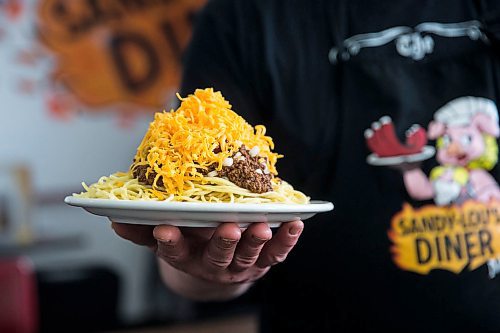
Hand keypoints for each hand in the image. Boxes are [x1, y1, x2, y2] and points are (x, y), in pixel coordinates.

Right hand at [111, 220, 303, 285]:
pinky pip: (276, 253)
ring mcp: (241, 264)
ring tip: (262, 227)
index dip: (170, 242)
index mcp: (187, 256)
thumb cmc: (191, 245)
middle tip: (228, 228)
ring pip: (248, 256)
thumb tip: (113, 220)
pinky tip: (295, 223)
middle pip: (217, 256)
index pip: (175, 251)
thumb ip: (143, 230)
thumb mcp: (164, 239)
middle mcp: (214, 263)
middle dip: (222, 243)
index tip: (164, 229)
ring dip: (255, 242)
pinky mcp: (263, 260)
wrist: (217, 267)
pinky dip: (287, 240)